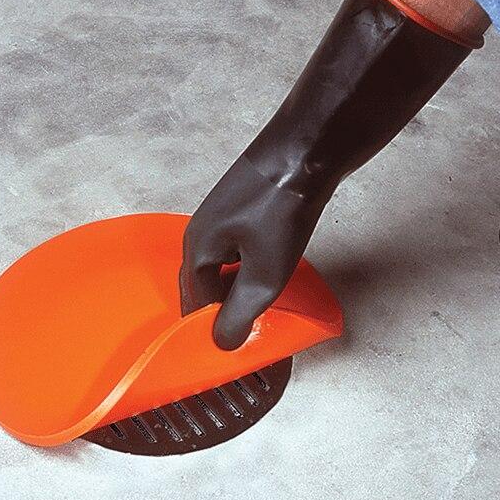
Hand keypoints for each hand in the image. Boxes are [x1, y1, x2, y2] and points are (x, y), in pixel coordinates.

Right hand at [179, 155, 324, 349]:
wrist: (305, 153)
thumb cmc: (280, 210)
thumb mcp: (263, 275)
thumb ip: (239, 313)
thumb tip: (221, 343)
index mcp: (197, 248)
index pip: (195, 302)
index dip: (213, 326)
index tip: (233, 346)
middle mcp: (202, 230)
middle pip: (204, 282)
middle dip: (222, 307)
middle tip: (245, 329)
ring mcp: (223, 214)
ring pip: (222, 265)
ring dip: (236, 287)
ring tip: (258, 306)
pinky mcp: (245, 205)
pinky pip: (237, 247)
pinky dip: (247, 266)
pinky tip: (268, 271)